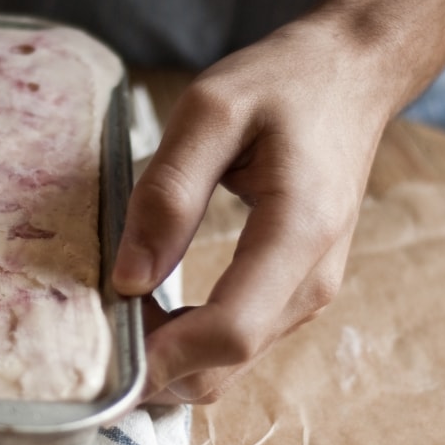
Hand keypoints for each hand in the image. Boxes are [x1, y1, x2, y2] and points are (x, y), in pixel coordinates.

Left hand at [113, 15, 392, 402]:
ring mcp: (311, 293)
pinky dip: (189, 342)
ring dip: (168, 357)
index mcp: (298, 233)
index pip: (229, 332)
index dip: (161, 355)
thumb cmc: (284, 82)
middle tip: (92, 330)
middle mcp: (313, 281)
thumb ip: (169, 194)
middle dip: (154, 368)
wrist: (353, 76)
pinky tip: (151, 308)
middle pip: (224, 366)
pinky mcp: (298, 292)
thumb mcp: (211, 112)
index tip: (99, 345)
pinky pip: (239, 341)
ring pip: (229, 365)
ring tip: (114, 315)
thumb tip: (128, 280)